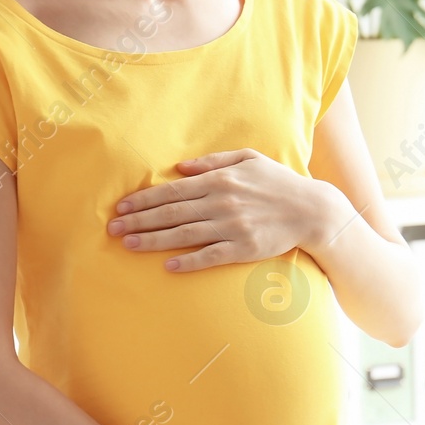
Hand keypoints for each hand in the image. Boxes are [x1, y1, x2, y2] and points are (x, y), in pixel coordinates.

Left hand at [108, 148, 330, 270]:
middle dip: (139, 220)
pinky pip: (210, 256)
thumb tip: (180, 167)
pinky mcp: (244, 249)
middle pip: (171, 212)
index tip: (121, 205)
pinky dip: (188, 262)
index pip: (172, 190)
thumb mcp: (249, 159)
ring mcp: (232, 227)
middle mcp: (222, 202)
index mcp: (220, 180)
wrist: (311, 210)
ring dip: (153, 240)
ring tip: (128, 244)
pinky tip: (168, 266)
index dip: (144, 198)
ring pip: (184, 235)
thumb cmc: (279, 182)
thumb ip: (214, 161)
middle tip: (112, 228)